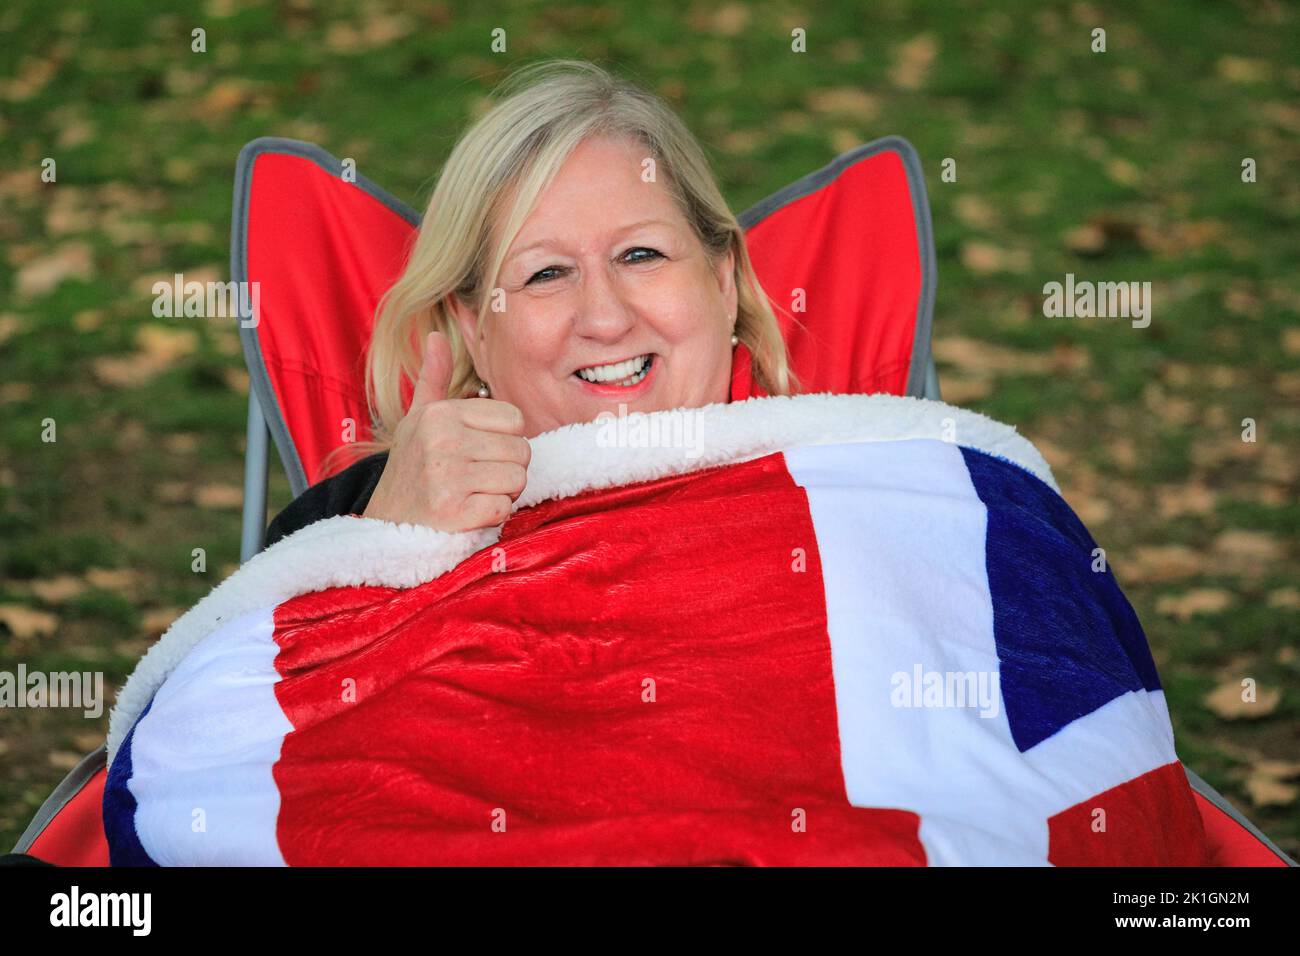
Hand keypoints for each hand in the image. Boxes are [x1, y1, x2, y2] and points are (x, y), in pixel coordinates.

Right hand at [361, 331, 529, 531]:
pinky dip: (493, 516)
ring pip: (517, 479)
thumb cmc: (410, 470)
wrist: (384, 524)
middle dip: (508, 469)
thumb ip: (433, 379)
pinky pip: (504, 509)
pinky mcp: (454, 513)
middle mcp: (442, 440)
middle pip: (522, 450)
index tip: (481, 452)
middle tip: (478, 479)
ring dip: (503, 493)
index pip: (515, 419)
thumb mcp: (417, 419)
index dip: (506, 440)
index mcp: (440, 414)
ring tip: (473, 494)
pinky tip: (469, 513)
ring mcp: (447, 477)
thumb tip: (435, 335)